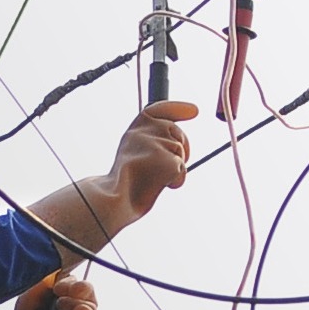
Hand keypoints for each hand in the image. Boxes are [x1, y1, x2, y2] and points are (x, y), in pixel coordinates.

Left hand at [11, 272, 99, 309]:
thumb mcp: (30, 296)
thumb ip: (45, 284)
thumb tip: (61, 274)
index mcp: (69, 296)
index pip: (78, 282)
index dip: (70, 280)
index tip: (55, 285)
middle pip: (89, 292)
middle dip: (78, 287)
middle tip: (59, 290)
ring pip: (92, 306)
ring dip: (77, 301)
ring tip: (59, 304)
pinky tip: (77, 309)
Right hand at [107, 100, 195, 220]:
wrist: (114, 200)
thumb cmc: (124, 182)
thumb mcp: (134, 153)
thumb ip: (152, 141)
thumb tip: (177, 145)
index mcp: (135, 128)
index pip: (159, 109)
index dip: (178, 108)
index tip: (194, 111)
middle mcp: (145, 131)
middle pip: (177, 133)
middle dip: (182, 148)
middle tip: (169, 167)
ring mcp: (157, 144)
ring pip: (181, 153)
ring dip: (174, 169)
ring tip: (153, 179)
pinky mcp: (168, 160)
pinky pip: (182, 170)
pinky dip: (175, 182)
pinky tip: (159, 186)